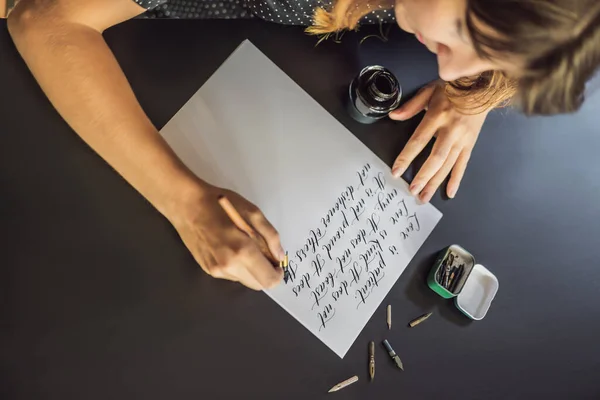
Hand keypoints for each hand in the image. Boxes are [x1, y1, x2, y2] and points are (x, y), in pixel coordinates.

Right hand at [168, 183, 284, 289]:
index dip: (277, 274)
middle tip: (264, 253)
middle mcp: (229, 266)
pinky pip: (232, 275)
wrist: (187, 205)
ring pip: (244, 281)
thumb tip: (279, 256)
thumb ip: (271, 237)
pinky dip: (238, 266)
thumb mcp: (253, 213)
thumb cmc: (221, 204)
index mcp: (243, 251)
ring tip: (245, 246)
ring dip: (251, 270)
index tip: (277, 263)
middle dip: (265, 273)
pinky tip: (231, 248)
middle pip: (258, 285)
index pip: (268, 280)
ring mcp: (217, 271)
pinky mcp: (208, 270)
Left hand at [389, 82, 488, 202]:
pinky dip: (456, 179)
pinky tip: (449, 192)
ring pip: (448, 164)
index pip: (418, 141)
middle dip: (423, 176)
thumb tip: (393, 116)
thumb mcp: (429, 90)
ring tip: (424, 196)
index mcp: (437, 116)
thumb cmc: (453, 87)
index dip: (406, 157)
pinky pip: (463, 164)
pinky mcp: (471, 143)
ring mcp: (462, 139)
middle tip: (413, 191)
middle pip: (436, 158)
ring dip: (436, 182)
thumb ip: (411, 106)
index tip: (397, 171)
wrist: (483, 86)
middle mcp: (450, 130)